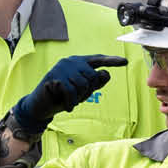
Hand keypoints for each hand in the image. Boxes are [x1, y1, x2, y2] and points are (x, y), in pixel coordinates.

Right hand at [9, 54, 126, 138]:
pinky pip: (72, 92)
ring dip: (79, 97)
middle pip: (94, 77)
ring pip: (84, 85)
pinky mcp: (54, 77)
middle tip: (76, 97)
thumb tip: (106, 74)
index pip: (98, 60)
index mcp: (79, 63)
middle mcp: (71, 62)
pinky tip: (67, 107)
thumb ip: (95, 83)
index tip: (125, 61)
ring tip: (69, 99)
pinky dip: (71, 102)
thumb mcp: (83, 91)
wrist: (41, 105)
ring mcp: (62, 68)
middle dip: (88, 91)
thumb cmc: (63, 97)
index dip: (112, 61)